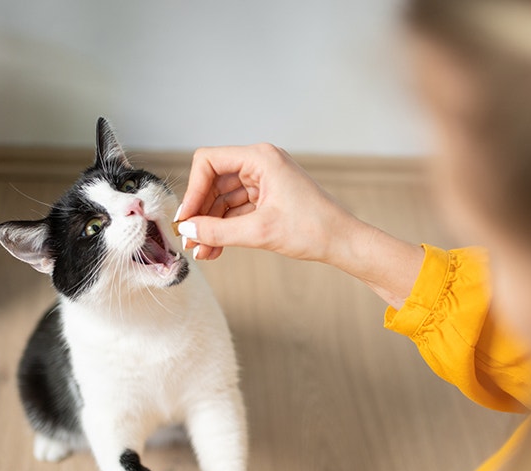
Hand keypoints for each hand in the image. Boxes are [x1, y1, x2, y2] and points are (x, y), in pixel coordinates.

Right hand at [175, 144, 356, 262]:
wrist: (343, 243)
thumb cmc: (313, 230)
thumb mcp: (259, 232)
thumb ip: (218, 230)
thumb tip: (187, 229)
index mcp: (261, 158)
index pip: (209, 162)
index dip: (193, 190)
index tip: (186, 218)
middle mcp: (261, 164)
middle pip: (214, 182)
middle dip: (201, 213)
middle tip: (191, 241)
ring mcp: (264, 181)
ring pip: (223, 199)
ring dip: (211, 225)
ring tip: (202, 252)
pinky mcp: (268, 198)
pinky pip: (236, 210)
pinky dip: (225, 228)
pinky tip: (215, 249)